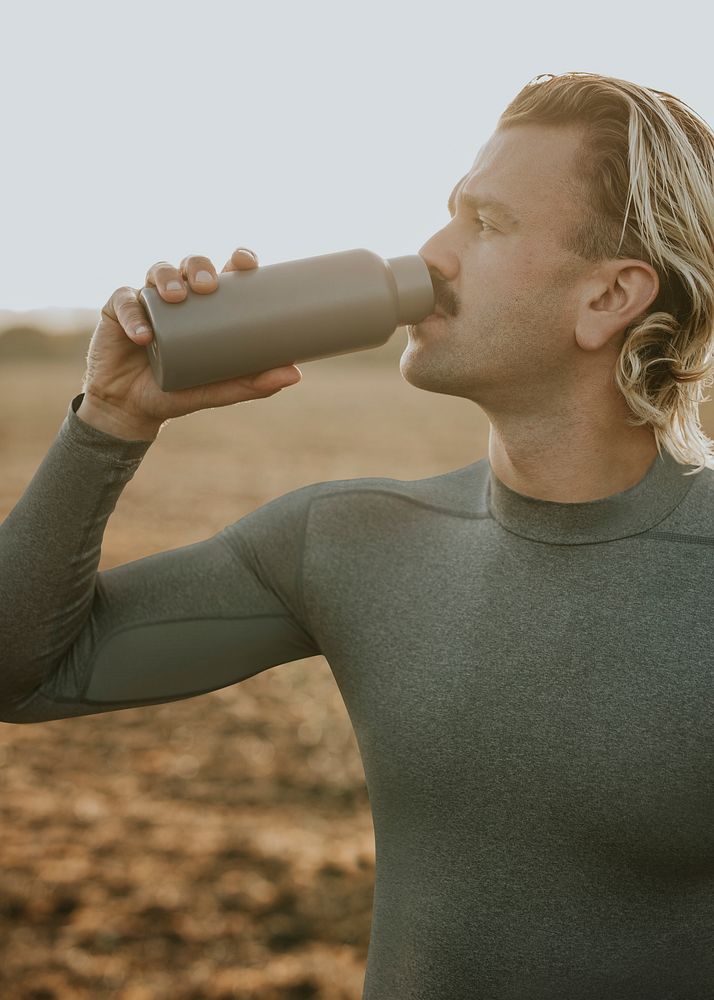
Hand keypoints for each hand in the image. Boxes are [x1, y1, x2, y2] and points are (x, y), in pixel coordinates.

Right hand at [81, 248, 301, 432]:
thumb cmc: (177, 391)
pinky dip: (134, 315)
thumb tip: (295, 374)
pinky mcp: (116, 310)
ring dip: (167, 279)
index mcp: (207, 307)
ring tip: (175, 299)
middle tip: (208, 286)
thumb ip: (252, 383)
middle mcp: (179, 296)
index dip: (237, 259)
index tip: (247, 262)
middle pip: (191, 264)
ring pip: (157, 271)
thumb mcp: (217, 390)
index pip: (225, 272)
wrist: (131, 409)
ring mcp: (148, 300)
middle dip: (200, 267)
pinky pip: (124, 301)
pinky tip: (143, 333)